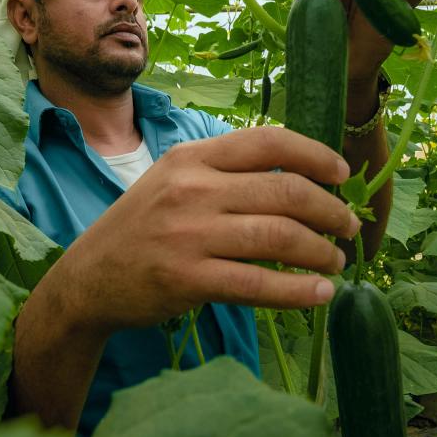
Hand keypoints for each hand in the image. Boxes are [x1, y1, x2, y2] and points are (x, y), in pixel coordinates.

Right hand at [37, 127, 358, 335]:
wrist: (87, 278)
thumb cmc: (142, 228)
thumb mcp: (174, 181)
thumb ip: (225, 172)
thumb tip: (297, 174)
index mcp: (192, 157)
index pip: (268, 142)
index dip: (315, 155)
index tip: (342, 173)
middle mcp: (191, 189)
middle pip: (284, 191)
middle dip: (330, 210)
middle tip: (349, 227)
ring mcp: (188, 234)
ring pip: (278, 236)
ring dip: (320, 251)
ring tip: (336, 262)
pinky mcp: (187, 279)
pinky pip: (258, 284)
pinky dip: (298, 290)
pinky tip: (320, 294)